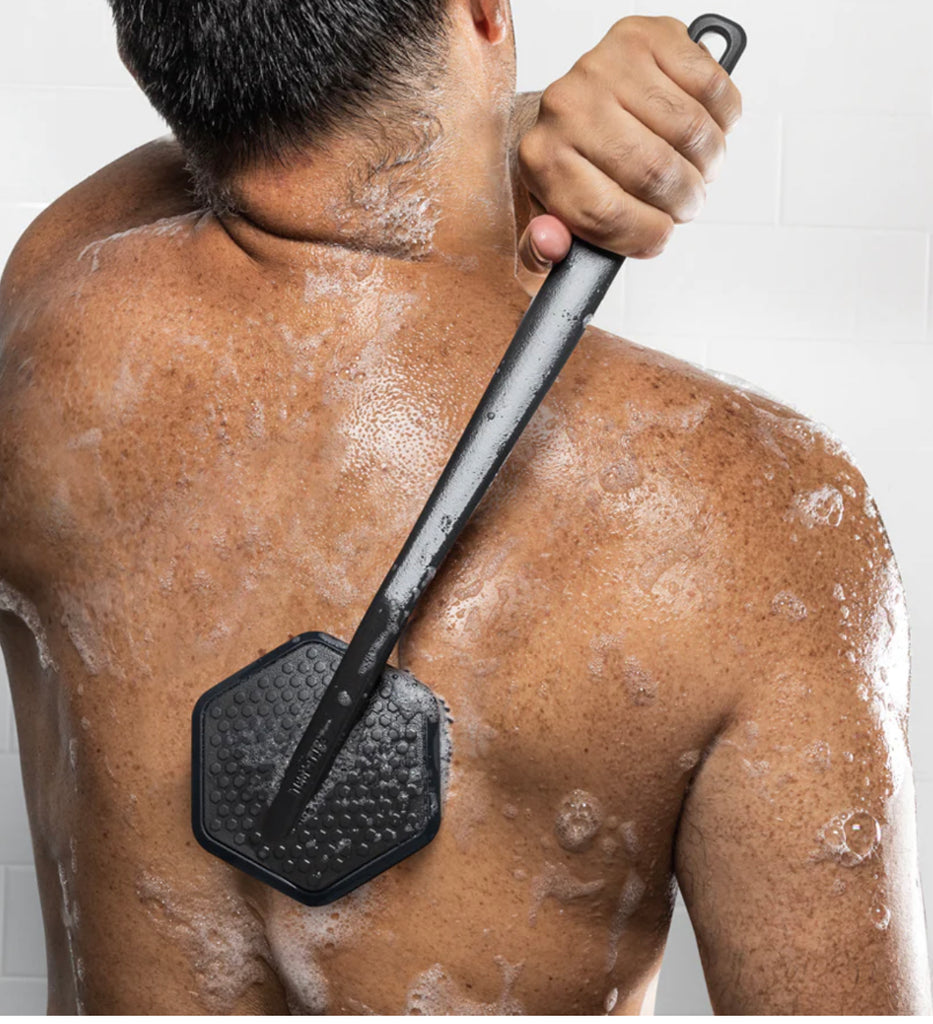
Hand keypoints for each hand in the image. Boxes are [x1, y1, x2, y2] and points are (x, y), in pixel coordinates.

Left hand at [514, 16, 741, 289]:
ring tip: (698, 170)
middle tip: (687, 204)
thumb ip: (546, 246)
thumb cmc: (575, 164)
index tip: (660, 236)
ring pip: (689, 132)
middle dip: (685, 201)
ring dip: (709, 164)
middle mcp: (567, 106)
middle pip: (653, 172)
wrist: (581, 103)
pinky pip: (712, 88)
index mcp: (542, 158)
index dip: (645, 234)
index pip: (604, 212)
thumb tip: (552, 245)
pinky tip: (706, 129)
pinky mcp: (647, 36)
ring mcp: (607, 65)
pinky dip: (723, 120)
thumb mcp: (554, 215)